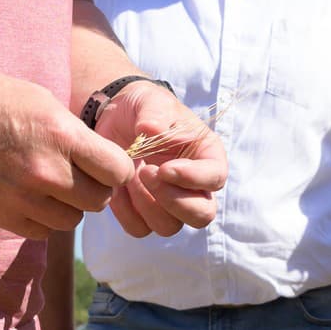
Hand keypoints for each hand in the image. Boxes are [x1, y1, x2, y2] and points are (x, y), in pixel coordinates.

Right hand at [0, 67, 134, 239]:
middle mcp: (45, 170)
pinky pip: (41, 232)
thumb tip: (104, 161)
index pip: (118, 171)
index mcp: (61, 135)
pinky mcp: (0, 214)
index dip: (117, 169)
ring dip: (68, 206)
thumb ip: (75, 135)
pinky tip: (31, 197)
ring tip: (51, 186)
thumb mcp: (42, 101)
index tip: (107, 164)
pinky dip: (42, 219)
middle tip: (79, 175)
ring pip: (71, 220)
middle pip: (98, 200)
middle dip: (95, 189)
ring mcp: (21, 197)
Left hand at [95, 84, 226, 237]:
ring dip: (147, 205)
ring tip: (131, 175)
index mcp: (206, 156)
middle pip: (201, 215)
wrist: (115, 118)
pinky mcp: (141, 212)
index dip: (194, 178)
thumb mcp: (151, 101)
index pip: (215, 178)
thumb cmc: (143, 108)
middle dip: (174, 201)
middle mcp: (193, 186)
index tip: (165, 167)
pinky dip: (125, 211)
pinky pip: (138, 228)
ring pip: (169, 226)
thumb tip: (151, 130)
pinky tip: (118, 186)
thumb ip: (155, 114)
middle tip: (147, 172)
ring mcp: (168, 203)